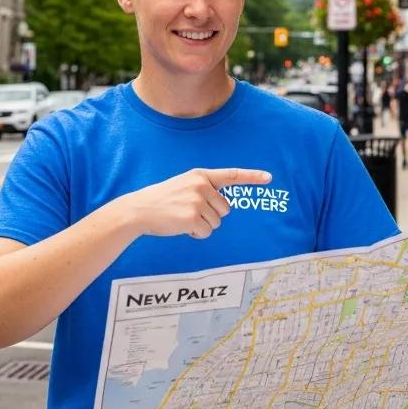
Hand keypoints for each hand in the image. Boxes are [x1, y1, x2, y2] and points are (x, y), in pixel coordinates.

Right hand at [122, 167, 271, 240]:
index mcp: (200, 175)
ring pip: (216, 222)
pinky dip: (196, 234)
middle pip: (225, 209)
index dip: (252, 177)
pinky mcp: (192, 218)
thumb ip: (203, 189)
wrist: (139, 210)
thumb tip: (223, 206)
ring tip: (182, 218)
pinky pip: (206, 232)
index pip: (231, 175)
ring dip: (203, 225)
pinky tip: (181, 226)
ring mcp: (197, 201)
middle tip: (189, 212)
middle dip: (211, 215)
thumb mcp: (184, 185)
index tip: (269, 178)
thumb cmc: (162, 199)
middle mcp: (201, 186)